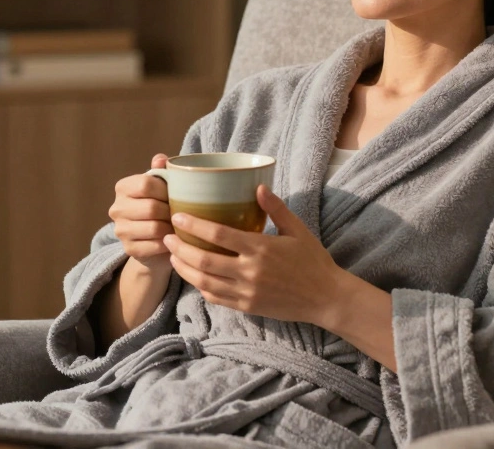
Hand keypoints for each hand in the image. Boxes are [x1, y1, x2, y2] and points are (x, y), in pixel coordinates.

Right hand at [109, 154, 173, 274]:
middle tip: (180, 214)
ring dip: (171, 228)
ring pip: (154, 228)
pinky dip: (168, 243)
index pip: (146, 184)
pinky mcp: (129, 249)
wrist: (156, 241)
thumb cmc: (161, 206)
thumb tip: (160, 158)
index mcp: (123, 187)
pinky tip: (172, 239)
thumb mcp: (162, 186)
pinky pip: (155, 245)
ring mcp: (120, 230)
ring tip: (177, 226)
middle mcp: (116, 208)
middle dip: (171, 211)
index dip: (166, 190)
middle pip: (151, 208)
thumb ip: (161, 171)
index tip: (175, 195)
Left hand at [163, 184, 346, 325]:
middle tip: (167, 237)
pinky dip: (201, 287)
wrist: (326, 298)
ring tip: (173, 256)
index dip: (194, 225)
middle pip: (204, 260)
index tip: (178, 217)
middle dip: (181, 248)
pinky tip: (194, 277)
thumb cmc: (313, 261)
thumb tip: (258, 186)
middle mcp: (250, 272)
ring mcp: (247, 292)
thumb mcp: (298, 230)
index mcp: (261, 249)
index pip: (219, 236)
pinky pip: (216, 298)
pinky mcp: (248, 307)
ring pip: (205, 282)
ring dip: (185, 269)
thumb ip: (276, 209)